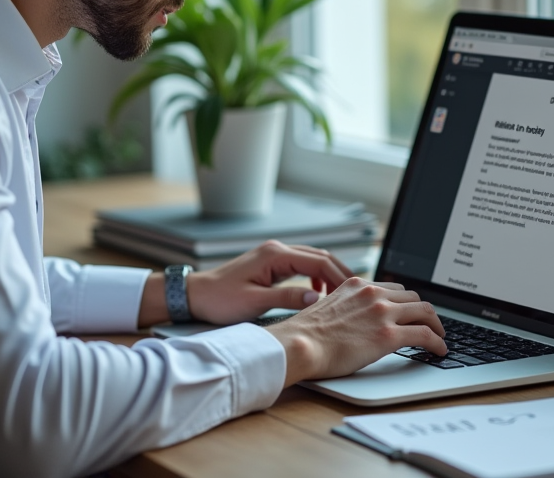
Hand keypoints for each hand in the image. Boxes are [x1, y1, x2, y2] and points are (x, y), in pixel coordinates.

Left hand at [186, 240, 355, 325]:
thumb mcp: (255, 303)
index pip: (318, 262)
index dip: (339, 278)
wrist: (196, 295)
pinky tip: (318, 293)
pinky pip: (302, 266)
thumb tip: (318, 299)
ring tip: (343, 295)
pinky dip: (316, 276)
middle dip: (340, 274)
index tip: (353, 294)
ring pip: (313, 260)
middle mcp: (277, 250)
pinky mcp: (271, 264)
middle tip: (357, 294)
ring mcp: (274, 255)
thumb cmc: (220, 299)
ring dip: (330, 274)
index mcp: (275, 255)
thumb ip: (287, 299)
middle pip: (320, 257)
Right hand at [264, 277, 445, 385]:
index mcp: (357, 285)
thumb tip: (352, 320)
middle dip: (424, 311)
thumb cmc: (306, 334)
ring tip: (439, 337)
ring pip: (424, 312)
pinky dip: (437, 342)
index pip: (393, 288)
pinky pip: (425, 335)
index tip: (410, 312)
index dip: (406, 302)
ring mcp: (382, 313)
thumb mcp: (327, 306)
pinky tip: (439, 350)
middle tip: (429, 324)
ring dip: (436, 325)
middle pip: (412, 298)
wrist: (299, 344)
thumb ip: (345, 306)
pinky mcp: (388, 336)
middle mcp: (372, 294)